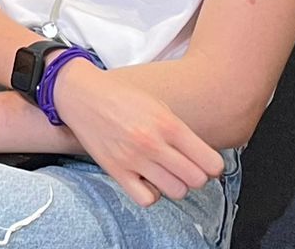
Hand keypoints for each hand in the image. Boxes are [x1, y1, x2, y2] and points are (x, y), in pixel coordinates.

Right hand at [52, 62, 222, 205]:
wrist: (81, 95)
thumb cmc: (122, 98)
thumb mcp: (158, 106)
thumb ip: (181, 132)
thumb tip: (203, 160)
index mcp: (168, 124)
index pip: (211, 163)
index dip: (212, 166)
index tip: (205, 163)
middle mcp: (152, 143)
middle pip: (196, 180)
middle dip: (195, 176)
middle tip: (184, 167)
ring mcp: (133, 159)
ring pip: (175, 191)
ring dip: (174, 185)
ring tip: (165, 172)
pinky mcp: (115, 171)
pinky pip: (147, 199)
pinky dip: (151, 194)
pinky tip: (147, 180)